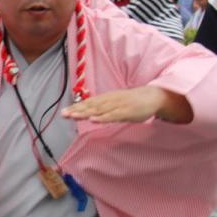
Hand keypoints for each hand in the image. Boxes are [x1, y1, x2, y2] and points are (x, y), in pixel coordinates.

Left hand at [62, 86, 191, 124]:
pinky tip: (93, 120)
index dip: (76, 108)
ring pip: (99, 110)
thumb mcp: (116, 104)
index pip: (88, 103)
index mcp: (107, 98)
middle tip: (63, 115)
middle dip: (77, 110)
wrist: (153, 97)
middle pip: (91, 106)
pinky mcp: (126, 111)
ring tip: (73, 116)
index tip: (63, 113)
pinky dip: (102, 117)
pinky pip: (113, 115)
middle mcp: (110, 100)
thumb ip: (103, 109)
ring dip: (85, 113)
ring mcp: (118, 105)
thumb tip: (89, 114)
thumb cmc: (133, 102)